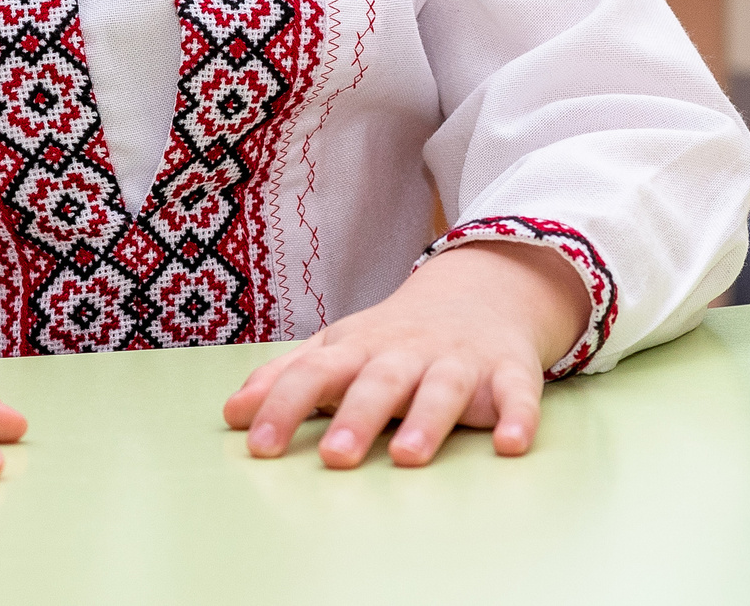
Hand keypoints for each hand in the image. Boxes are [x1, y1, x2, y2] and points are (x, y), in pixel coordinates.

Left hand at [221, 242, 591, 468]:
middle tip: (334, 457)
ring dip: (426, 421)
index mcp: (358, 351)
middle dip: (356, 418)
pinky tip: (510, 445)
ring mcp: (458, 361)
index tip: (259, 445)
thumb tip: (232, 414)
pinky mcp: (508, 372)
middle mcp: (406, 354)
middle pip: (378, 383)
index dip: (284, 406)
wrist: (479, 292)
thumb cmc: (395, 338)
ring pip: (442, 389)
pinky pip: (517, 394)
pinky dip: (517, 417)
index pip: (314, 374)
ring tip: (408, 456)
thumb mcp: (338, 350)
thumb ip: (287, 380)